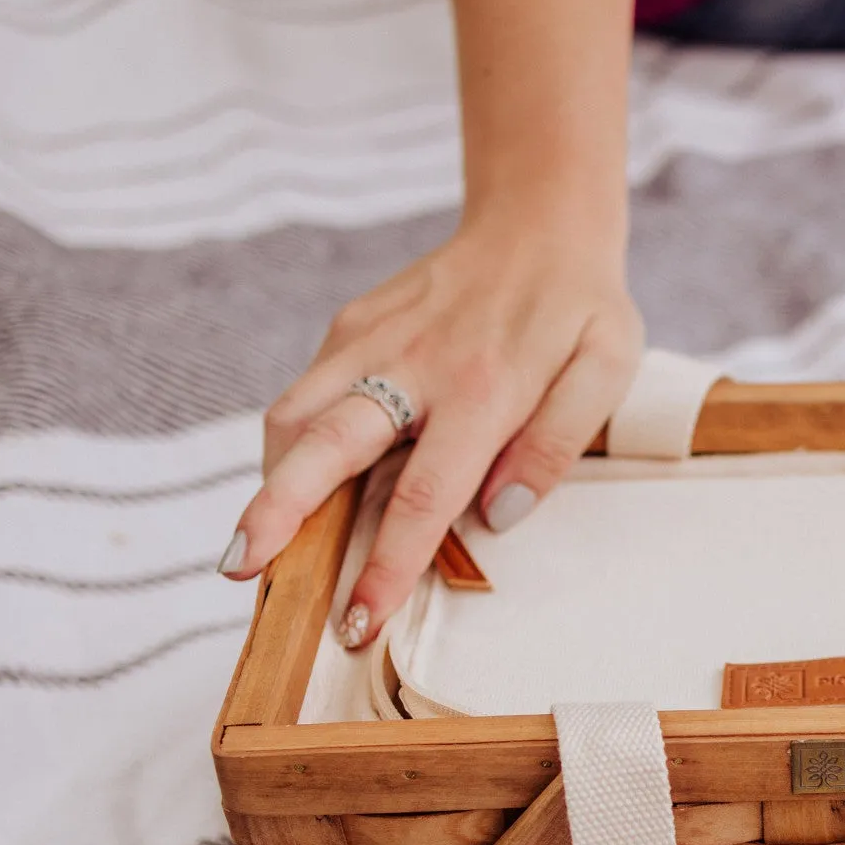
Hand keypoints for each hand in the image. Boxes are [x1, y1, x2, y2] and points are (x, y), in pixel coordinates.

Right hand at [218, 210, 641, 646]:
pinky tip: (293, 492)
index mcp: (482, 388)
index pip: (423, 496)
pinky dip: (289, 448)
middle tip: (241, 572)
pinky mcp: (350, 325)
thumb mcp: (603, 370)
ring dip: (268, 483)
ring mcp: (370, 339)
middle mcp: (412, 363)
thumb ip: (556, 443)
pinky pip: (306, 393)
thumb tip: (500, 515)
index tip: (360, 621)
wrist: (539, 222)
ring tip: (255, 547)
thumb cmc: (579, 309)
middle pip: (324, 448)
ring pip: (294, 416)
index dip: (386, 566)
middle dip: (276, 516)